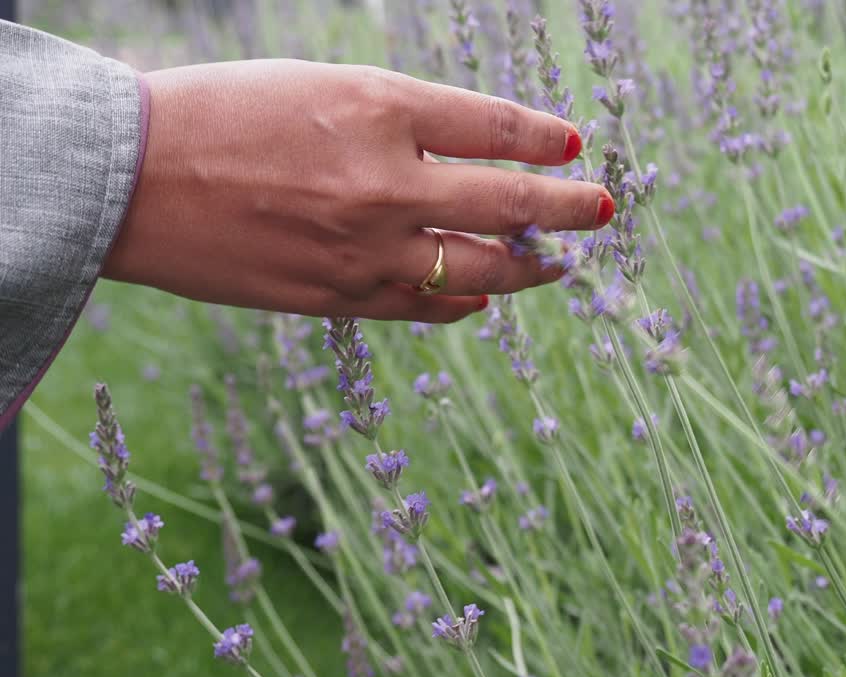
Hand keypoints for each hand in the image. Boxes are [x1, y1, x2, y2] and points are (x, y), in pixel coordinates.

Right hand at [106, 60, 612, 321]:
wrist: (131, 178)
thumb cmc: (219, 115)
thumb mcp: (320, 86)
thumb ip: (400, 121)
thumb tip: (468, 156)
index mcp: (379, 108)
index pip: (494, 126)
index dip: (543, 137)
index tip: (574, 145)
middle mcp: (387, 181)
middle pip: (509, 202)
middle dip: (568, 207)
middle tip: (602, 209)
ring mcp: (368, 247)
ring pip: (481, 270)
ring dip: (530, 267)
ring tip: (558, 264)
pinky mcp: (341, 297)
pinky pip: (427, 309)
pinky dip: (464, 305)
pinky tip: (482, 300)